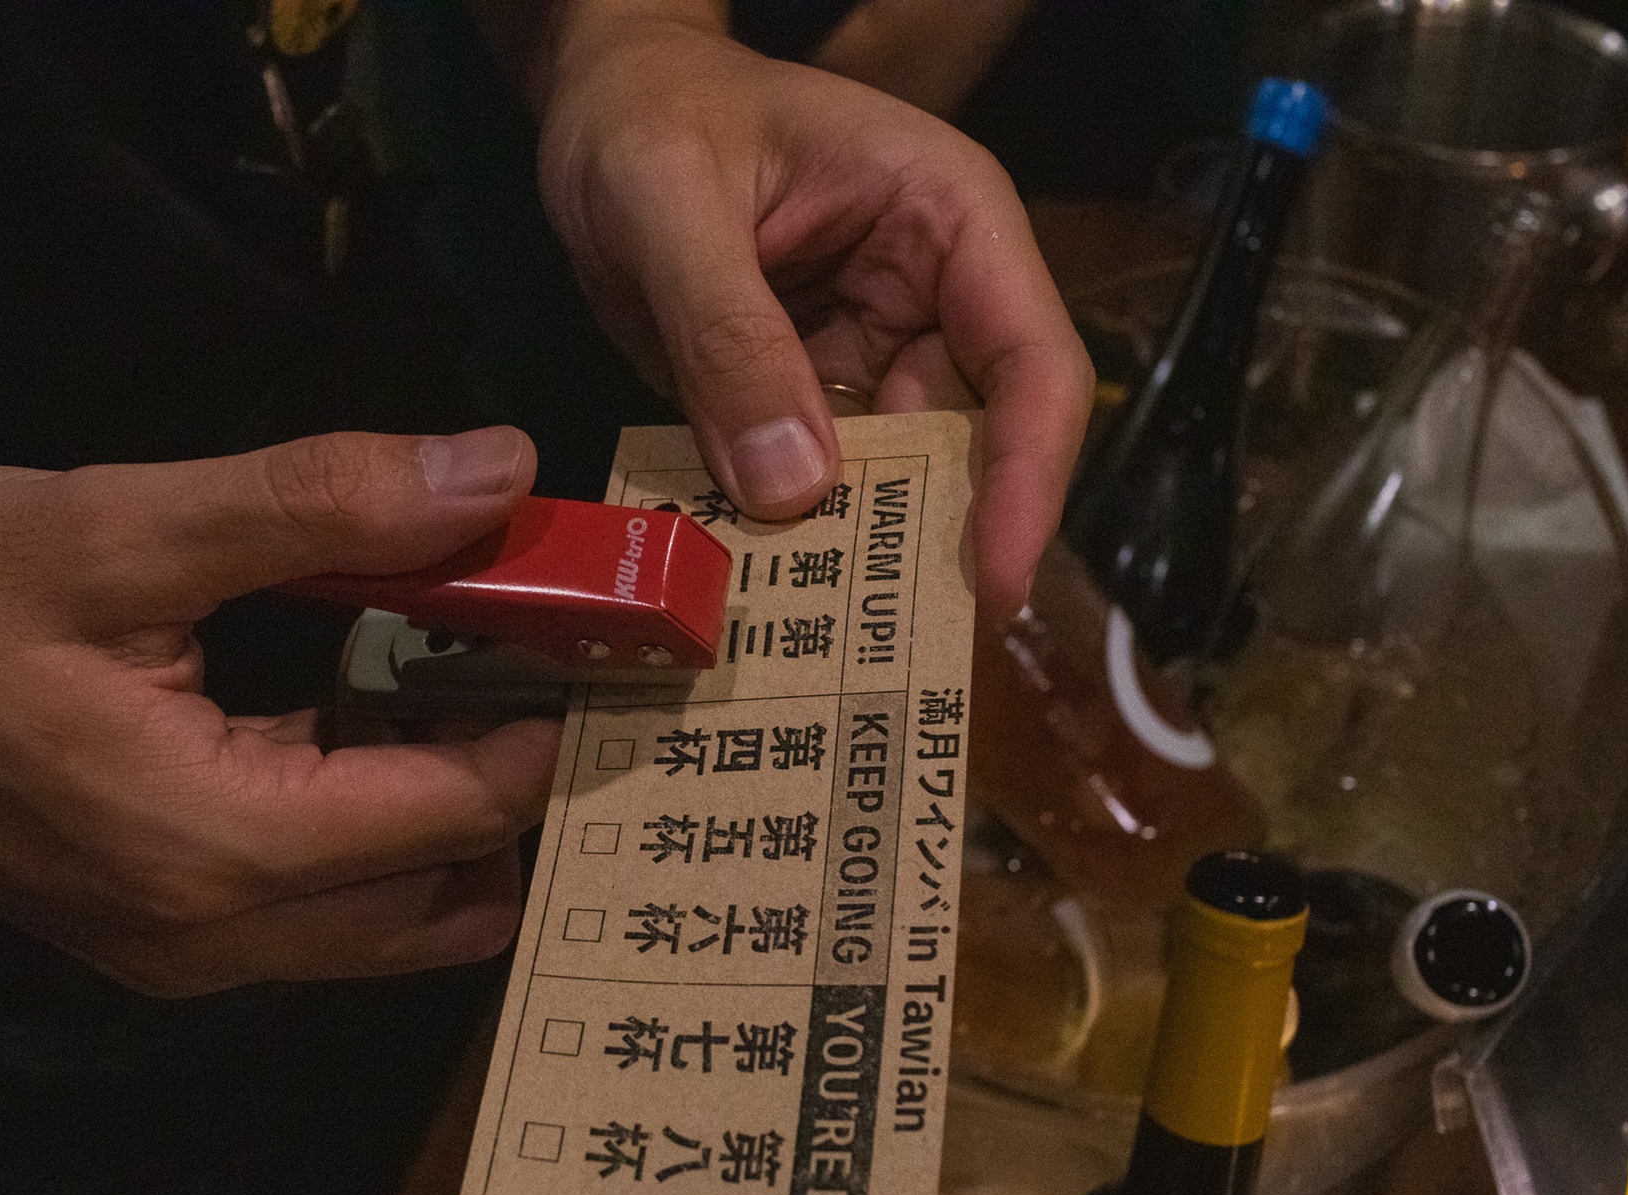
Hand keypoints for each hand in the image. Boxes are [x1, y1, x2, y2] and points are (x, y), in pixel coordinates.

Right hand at [0, 426, 561, 995]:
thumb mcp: (111, 524)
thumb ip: (317, 504)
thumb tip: (497, 468)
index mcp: (215, 846)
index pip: (455, 814)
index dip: (542, 722)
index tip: (589, 631)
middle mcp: (216, 938)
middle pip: (444, 891)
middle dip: (514, 783)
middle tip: (546, 658)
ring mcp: (185, 954)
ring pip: (388, 918)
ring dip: (450, 817)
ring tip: (474, 680)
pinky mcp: (157, 936)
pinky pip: (318, 913)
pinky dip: (373, 833)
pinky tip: (374, 723)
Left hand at [520, 3, 1093, 616]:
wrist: (596, 107)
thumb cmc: (646, 116)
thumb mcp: (670, 203)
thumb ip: (728, 334)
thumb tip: (793, 489)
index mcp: (949, 222)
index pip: (1031, 363)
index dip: (1026, 481)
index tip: (995, 585)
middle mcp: (934, 298)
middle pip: (975, 445)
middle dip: (938, 545)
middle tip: (898, 653)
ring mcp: (872, 353)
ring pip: (897, 482)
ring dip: (858, 556)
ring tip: (821, 646)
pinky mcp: (809, 397)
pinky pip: (818, 484)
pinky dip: (793, 540)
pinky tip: (761, 596)